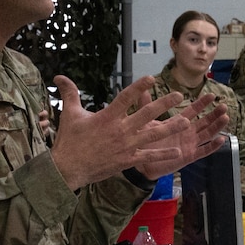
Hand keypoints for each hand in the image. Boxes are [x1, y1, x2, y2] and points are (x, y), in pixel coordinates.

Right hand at [49, 77, 225, 189]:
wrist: (68, 168)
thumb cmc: (69, 141)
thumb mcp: (69, 114)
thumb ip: (69, 94)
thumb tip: (58, 77)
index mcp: (107, 117)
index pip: (125, 98)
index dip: (139, 88)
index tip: (152, 78)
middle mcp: (120, 130)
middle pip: (145, 114)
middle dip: (163, 104)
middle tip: (179, 94)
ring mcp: (126, 146)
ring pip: (153, 136)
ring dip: (171, 128)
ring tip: (187, 121)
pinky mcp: (128, 160)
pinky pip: (149, 156)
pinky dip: (164, 154)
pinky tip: (179, 151)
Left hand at [129, 93, 229, 180]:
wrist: (140, 162)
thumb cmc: (144, 142)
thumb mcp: (145, 122)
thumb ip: (146, 106)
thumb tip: (143, 89)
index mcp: (178, 122)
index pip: (193, 110)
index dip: (203, 103)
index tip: (212, 95)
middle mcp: (187, 132)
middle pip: (205, 121)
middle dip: (214, 114)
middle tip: (224, 106)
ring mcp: (190, 144)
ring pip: (207, 134)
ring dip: (217, 126)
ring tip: (225, 118)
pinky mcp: (190, 156)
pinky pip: (204, 151)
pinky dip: (213, 146)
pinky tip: (221, 139)